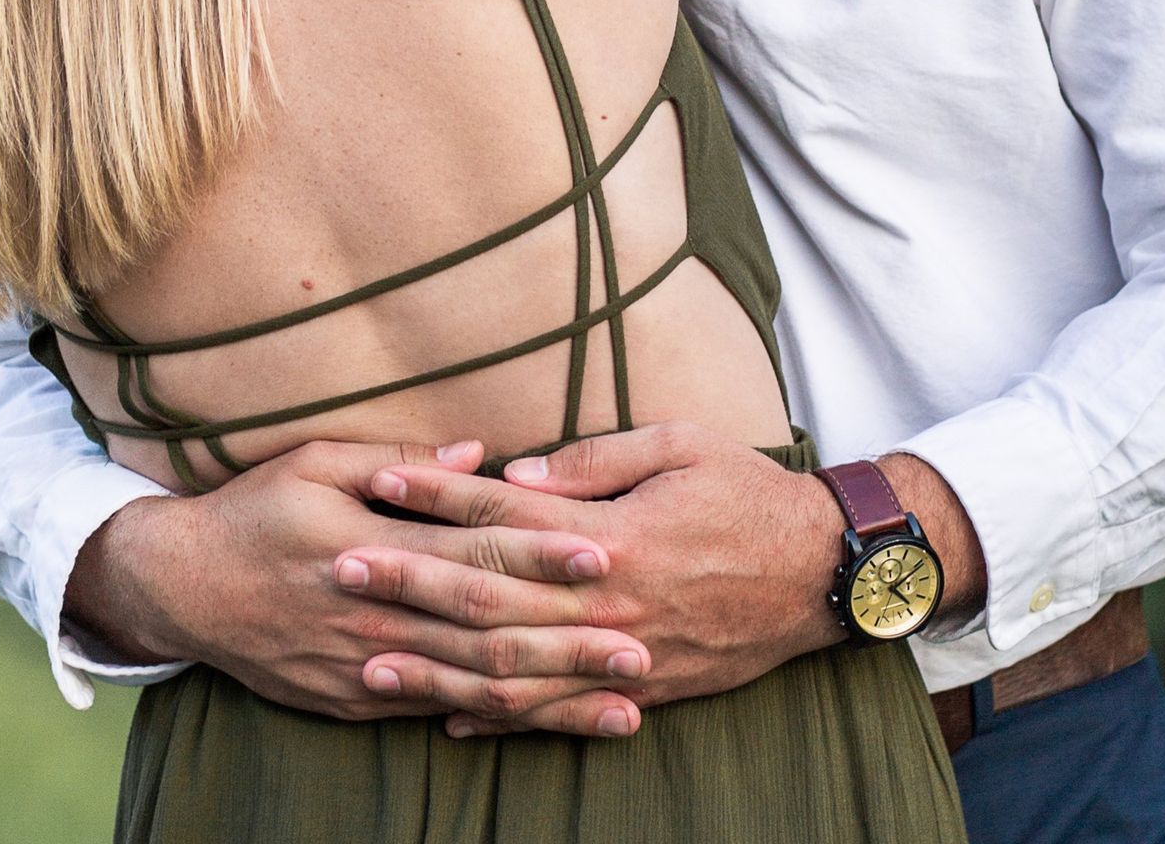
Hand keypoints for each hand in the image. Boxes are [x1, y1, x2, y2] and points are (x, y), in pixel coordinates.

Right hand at [62, 438, 648, 723]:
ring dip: (551, 700)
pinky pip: (437, 713)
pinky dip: (495, 723)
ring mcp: (366, 667)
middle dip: (567, 643)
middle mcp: (375, 612)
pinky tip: (546, 727)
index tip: (603, 555)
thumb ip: (399, 458)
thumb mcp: (316, 459)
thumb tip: (481, 453)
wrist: (181, 587)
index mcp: (372, 542)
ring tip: (621, 706)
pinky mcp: (356, 701)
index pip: (472, 551)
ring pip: (472, 688)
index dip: (539, 555)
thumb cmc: (255, 508)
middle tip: (641, 646)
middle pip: (486, 633)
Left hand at [337, 423, 841, 737]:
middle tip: (341, 569)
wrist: (823, 574)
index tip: (378, 482)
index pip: (504, 515)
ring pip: (512, 671)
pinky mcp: (641, 691)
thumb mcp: (680, 444)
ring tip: (370, 658)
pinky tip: (450, 716)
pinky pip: (558, 715)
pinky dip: (501, 720)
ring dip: (436, 665)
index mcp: (614, 533)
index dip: (437, 497)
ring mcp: (622, 657)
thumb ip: (595, 458)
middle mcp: (608, 602)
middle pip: (489, 596)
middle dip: (409, 582)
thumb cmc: (749, 492)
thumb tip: (515, 471)